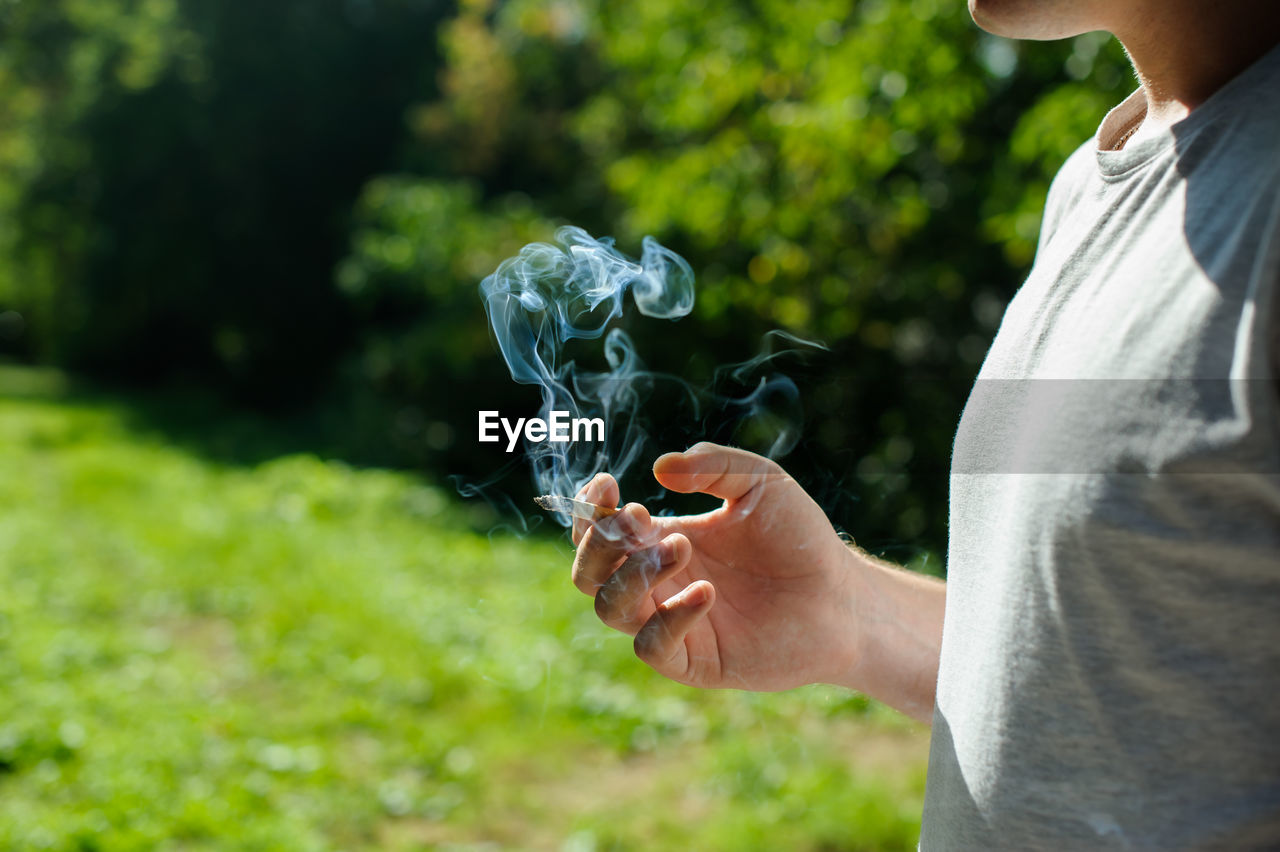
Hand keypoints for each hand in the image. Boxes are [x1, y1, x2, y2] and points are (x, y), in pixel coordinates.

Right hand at [570, 442, 864, 690]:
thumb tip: (659, 469)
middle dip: (598, 544)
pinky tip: (708, 594)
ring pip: (609, 607)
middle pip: (587, 572)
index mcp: (661, 539)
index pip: (598, 529)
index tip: (607, 485)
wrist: (843, 597)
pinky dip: (668, 618)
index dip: (588, 508)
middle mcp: (656, 583)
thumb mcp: (760, 483)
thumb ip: (714, 465)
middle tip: (637, 520)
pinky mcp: (693, 661)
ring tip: (683, 548)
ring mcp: (670, 623)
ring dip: (632, 574)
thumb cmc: (800, 539)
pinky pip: (650, 646)